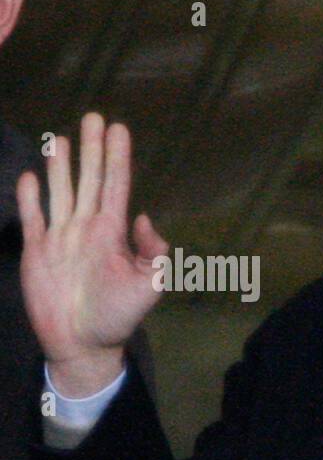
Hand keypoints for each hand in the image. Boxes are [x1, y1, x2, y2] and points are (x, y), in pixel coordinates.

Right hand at [17, 112, 166, 396]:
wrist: (83, 343)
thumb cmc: (119, 316)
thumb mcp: (150, 286)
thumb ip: (155, 253)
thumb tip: (145, 217)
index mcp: (113, 233)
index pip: (115, 185)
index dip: (117, 157)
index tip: (119, 128)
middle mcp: (87, 228)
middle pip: (88, 179)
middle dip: (91, 149)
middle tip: (93, 116)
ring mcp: (61, 237)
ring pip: (61, 192)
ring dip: (60, 165)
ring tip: (60, 137)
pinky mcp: (37, 251)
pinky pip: (33, 217)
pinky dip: (30, 197)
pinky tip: (31, 176)